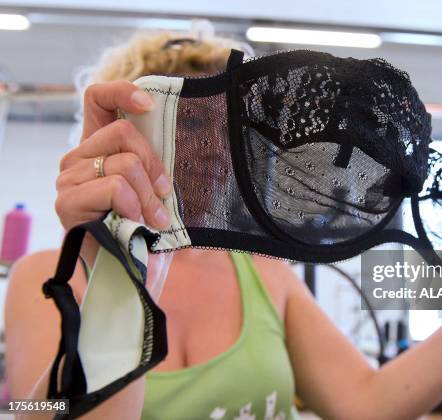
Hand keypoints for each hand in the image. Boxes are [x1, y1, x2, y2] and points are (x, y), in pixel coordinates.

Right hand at [55, 81, 173, 301]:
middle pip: (122, 132)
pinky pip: (113, 187)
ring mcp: (68, 180)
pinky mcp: (66, 204)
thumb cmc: (146, 225)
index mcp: (99, 146)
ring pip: (123, 163)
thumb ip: (156, 159)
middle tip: (165, 194)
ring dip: (148, 194)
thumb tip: (187, 132)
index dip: (121, 92)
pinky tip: (138, 222)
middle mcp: (78, 157)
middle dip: (154, 164)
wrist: (132, 269)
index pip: (97, 98)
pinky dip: (134, 205)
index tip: (149, 106)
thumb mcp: (156, 185)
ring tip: (155, 217)